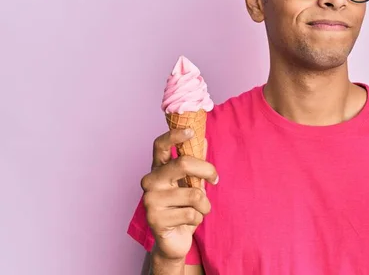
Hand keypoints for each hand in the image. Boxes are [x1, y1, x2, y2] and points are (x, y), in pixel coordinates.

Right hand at [140, 128, 218, 261]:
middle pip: (184, 164)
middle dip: (207, 170)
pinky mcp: (155, 219)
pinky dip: (199, 218)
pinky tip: (188, 222)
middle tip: (215, 178)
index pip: (160, 145)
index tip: (191, 131)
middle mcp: (150, 181)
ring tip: (198, 210)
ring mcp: (150, 200)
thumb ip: (195, 162)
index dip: (174, 135)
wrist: (173, 239)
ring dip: (205, 205)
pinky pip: (192, 214)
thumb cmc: (183, 207)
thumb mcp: (191, 183)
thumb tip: (202, 139)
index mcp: (158, 169)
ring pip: (194, 194)